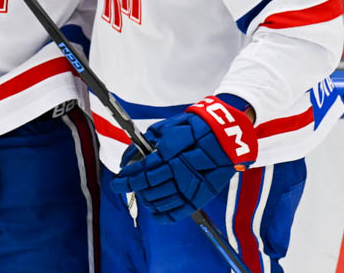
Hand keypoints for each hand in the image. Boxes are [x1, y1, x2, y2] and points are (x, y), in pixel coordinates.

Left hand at [111, 95, 257, 222]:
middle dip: (132, 188)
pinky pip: (177, 213)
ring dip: (145, 199)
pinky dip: (163, 216)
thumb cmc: (192, 127)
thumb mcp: (164, 129)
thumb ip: (143, 146)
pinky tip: (154, 213)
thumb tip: (125, 160)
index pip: (140, 173)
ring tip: (140, 193)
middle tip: (124, 186)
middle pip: (147, 189)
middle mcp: (177, 174)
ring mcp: (188, 187)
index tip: (117, 180)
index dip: (126, 179)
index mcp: (168, 156)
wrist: (226, 134)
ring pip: (158, 202)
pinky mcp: (199, 197)